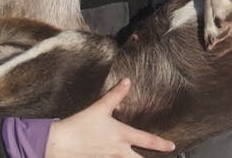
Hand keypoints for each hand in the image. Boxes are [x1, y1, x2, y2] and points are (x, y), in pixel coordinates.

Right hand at [45, 78, 175, 156]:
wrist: (60, 143)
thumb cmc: (79, 125)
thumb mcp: (100, 107)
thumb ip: (115, 95)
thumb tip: (127, 82)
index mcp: (120, 135)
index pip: (146, 140)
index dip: (161, 144)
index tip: (172, 146)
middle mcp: (117, 150)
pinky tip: (120, 157)